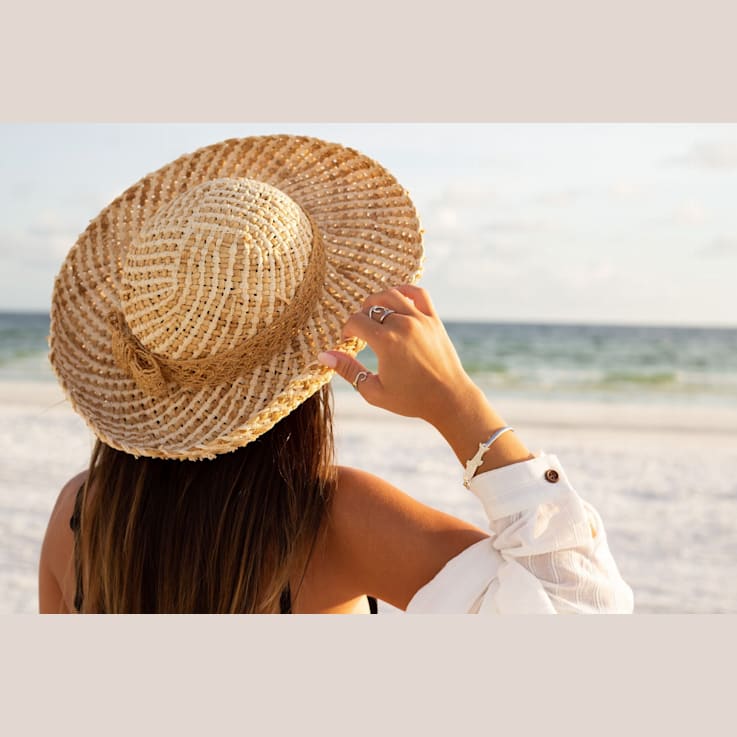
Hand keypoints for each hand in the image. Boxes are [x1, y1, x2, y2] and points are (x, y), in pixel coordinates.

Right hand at [318, 284, 533, 474]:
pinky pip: (419, 294)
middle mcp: (403, 325)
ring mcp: (421, 319)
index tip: (349, 341)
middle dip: (361, 316)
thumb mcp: (374, 390)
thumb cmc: (411, 399)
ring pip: (392, 294)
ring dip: (378, 300)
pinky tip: (396, 299)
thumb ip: (348, 370)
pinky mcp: (434, 320)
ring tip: (374, 313)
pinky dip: (405, 291)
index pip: (356, 321)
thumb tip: (324, 355)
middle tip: (361, 330)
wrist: (449, 399)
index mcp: (386, 342)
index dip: (347, 330)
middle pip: (372, 306)